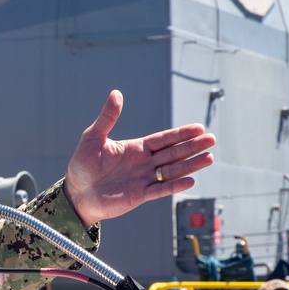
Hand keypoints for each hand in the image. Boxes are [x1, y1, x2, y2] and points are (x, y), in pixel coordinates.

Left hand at [64, 90, 214, 227]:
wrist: (76, 193)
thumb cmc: (82, 165)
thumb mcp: (93, 137)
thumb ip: (107, 118)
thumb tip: (116, 93)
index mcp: (136, 148)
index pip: (163, 139)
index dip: (181, 133)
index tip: (198, 128)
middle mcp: (144, 163)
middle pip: (173, 153)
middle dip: (192, 146)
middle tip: (212, 139)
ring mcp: (144, 179)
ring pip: (172, 170)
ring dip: (190, 165)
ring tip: (209, 158)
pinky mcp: (139, 196)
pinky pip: (160, 190)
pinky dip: (174, 185)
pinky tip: (190, 180)